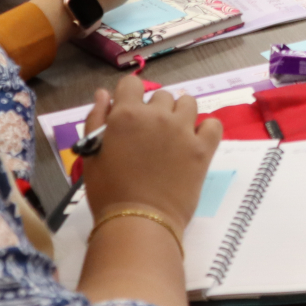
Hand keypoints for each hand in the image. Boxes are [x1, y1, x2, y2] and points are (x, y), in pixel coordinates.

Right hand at [79, 77, 222, 228]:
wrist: (138, 221)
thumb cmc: (108, 191)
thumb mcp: (92, 154)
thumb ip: (97, 119)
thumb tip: (103, 94)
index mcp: (126, 114)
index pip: (132, 84)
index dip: (130, 96)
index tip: (130, 112)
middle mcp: (156, 115)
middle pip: (162, 95)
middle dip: (156, 109)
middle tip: (151, 134)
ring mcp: (183, 130)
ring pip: (189, 102)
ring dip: (181, 113)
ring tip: (175, 134)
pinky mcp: (203, 148)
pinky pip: (213, 124)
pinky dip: (206, 129)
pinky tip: (196, 141)